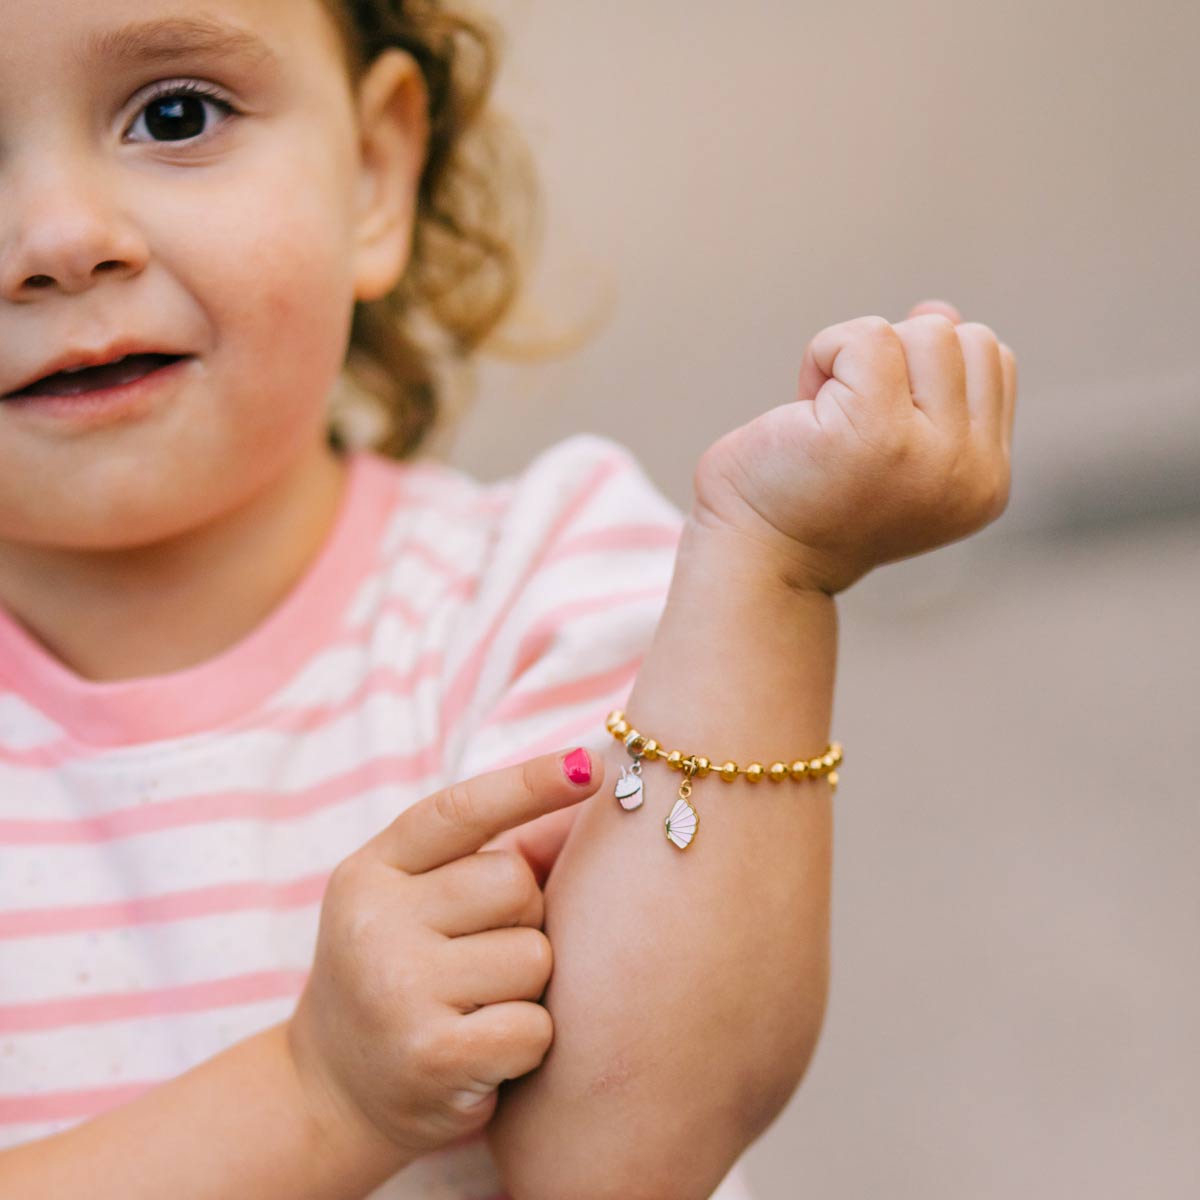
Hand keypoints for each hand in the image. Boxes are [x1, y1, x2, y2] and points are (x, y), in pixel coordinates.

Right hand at [285, 746, 603, 1162]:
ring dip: (527, 987)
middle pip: (515, 883)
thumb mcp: (415, 901)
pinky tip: (484, 1054)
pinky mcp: (432, 1056)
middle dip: (524, 918)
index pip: (459, 811)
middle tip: (481, 955)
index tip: (587, 766)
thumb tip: (584, 782)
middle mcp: (375, 923)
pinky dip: (526, 1043)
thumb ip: (488, 849)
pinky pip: (535, 1025)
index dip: (528, 784)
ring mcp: (398, 990)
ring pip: (535, 956)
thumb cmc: (399, 976)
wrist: (331, 1096)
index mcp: (370, 872)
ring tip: (477, 1007)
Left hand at [690, 299, 1015, 593]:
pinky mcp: (874, 432)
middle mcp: (974, 474)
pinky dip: (824, 353)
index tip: (874, 427)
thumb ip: (933, 384)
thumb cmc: (810, 497)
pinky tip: (803, 408)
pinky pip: (866, 336)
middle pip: (966, 340)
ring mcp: (930, 454)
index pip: (992, 363)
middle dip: (899, 360)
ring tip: (828, 418)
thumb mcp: (894, 438)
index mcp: (987, 481)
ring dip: (861, 358)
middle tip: (846, 423)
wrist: (753, 558)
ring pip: (928, 332)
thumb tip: (944, 313)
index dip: (923, 372)